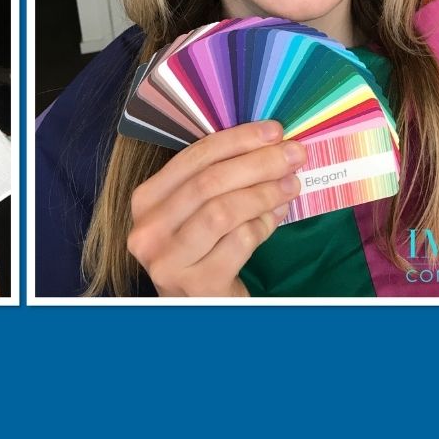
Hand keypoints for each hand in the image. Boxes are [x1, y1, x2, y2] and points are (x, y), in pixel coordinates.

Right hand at [126, 120, 305, 296]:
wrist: (200, 307)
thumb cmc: (201, 250)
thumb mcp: (193, 211)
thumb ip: (214, 179)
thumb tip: (266, 143)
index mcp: (144, 201)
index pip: (193, 158)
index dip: (236, 140)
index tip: (273, 130)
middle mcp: (147, 230)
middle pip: (209, 183)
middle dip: (257, 162)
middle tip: (294, 153)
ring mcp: (169, 261)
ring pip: (224, 212)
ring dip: (265, 192)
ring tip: (292, 183)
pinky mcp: (197, 285)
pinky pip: (240, 242)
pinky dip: (264, 225)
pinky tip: (277, 216)